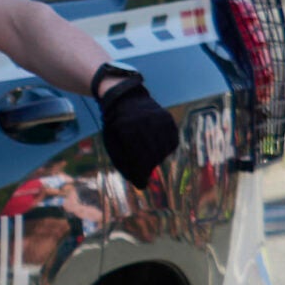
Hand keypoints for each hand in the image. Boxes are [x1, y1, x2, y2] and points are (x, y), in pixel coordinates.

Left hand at [96, 72, 178, 187]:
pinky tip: (155, 147)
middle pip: (152, 156)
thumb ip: (125, 164)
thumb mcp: (112, 144)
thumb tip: (142, 185)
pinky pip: (172, 143)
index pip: (138, 158)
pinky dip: (165, 150)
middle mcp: (145, 122)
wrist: (124, 99)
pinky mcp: (168, 119)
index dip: (140, 174)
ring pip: (164, 151)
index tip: (141, 184)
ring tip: (145, 154)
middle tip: (142, 170)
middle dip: (147, 167)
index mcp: (126, 128)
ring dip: (156, 159)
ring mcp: (158, 119)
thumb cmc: (116, 127)